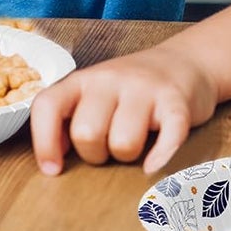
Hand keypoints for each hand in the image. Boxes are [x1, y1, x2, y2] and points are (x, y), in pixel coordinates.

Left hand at [29, 47, 217, 175]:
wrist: (186, 62)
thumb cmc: (133, 91)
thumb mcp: (95, 95)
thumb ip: (72, 121)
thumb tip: (53, 161)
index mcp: (83, 80)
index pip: (48, 106)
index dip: (44, 143)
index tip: (53, 169)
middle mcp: (110, 79)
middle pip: (86, 133)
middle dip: (96, 154)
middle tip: (109, 148)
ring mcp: (144, 88)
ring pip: (123, 143)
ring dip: (128, 156)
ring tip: (136, 146)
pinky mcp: (176, 101)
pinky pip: (167, 137)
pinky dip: (160, 158)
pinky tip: (155, 164)